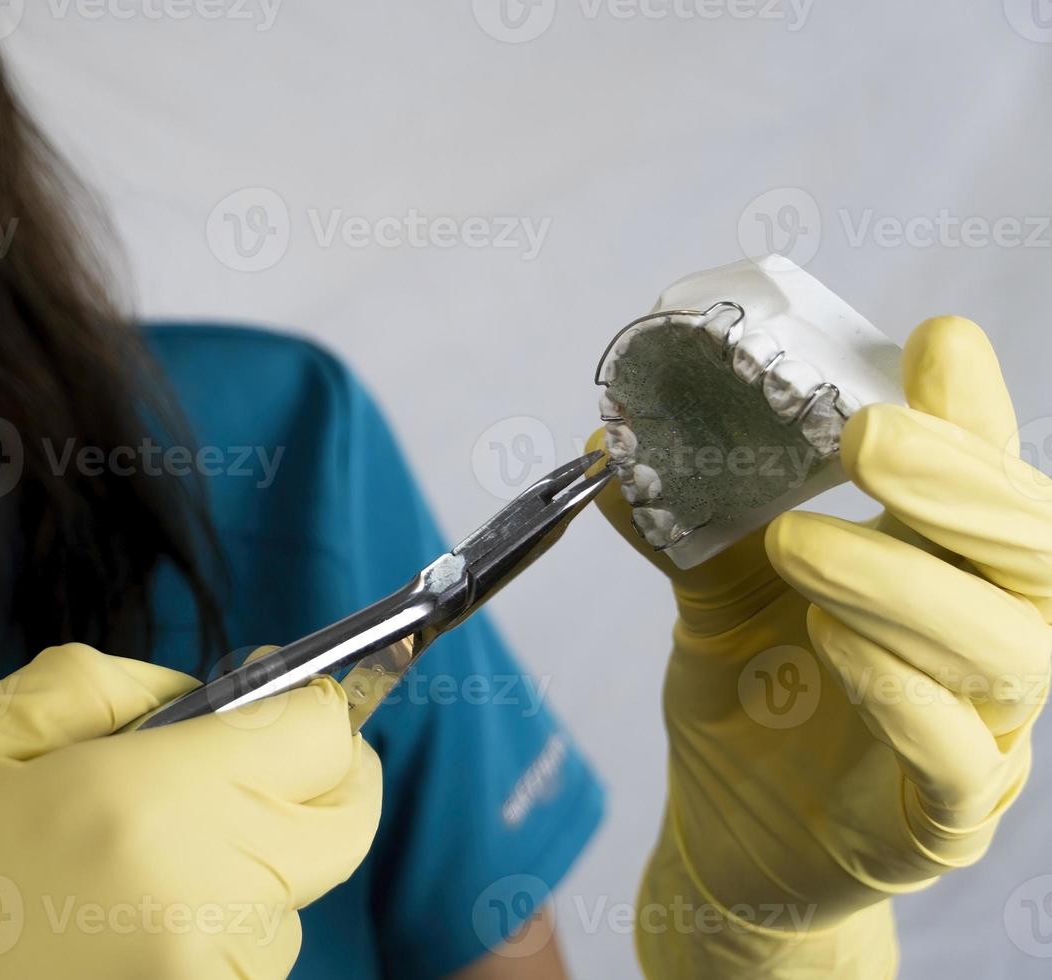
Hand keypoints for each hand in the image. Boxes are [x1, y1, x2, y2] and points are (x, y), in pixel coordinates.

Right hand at [0, 643, 380, 978]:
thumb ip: (112, 690)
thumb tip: (215, 698)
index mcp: (151, 806)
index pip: (321, 740)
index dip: (310, 711)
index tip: (280, 706)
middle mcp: (202, 907)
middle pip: (338, 829)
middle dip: (306, 786)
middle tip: (233, 769)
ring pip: (288, 909)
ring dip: (249, 872)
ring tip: (134, 861)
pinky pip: (239, 970)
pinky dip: (210, 937)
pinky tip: (116, 922)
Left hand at [591, 317, 1051, 976]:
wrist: (734, 840)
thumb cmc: (756, 702)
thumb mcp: (717, 598)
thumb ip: (689, 525)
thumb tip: (612, 442)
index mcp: (945, 571)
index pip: (985, 482)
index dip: (972, 415)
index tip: (938, 343)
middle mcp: (984, 643)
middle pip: (1030, 552)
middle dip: (957, 482)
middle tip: (866, 432)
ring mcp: (979, 738)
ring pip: (1003, 648)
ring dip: (903, 582)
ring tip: (800, 541)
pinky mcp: (937, 822)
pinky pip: (955, 760)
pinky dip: (903, 695)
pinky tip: (832, 646)